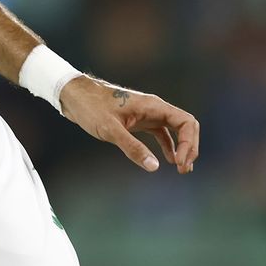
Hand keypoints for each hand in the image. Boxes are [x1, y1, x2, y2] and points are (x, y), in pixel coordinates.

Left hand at [59, 76, 199, 174]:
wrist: (75, 96)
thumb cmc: (92, 108)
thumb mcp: (111, 130)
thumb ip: (132, 148)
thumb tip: (154, 167)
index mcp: (154, 106)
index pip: (186, 122)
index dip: (189, 144)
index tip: (179, 164)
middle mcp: (155, 108)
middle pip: (186, 126)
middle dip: (190, 147)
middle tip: (184, 169)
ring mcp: (148, 114)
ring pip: (175, 130)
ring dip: (182, 148)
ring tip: (182, 169)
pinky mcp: (139, 120)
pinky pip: (161, 133)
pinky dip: (169, 146)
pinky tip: (168, 160)